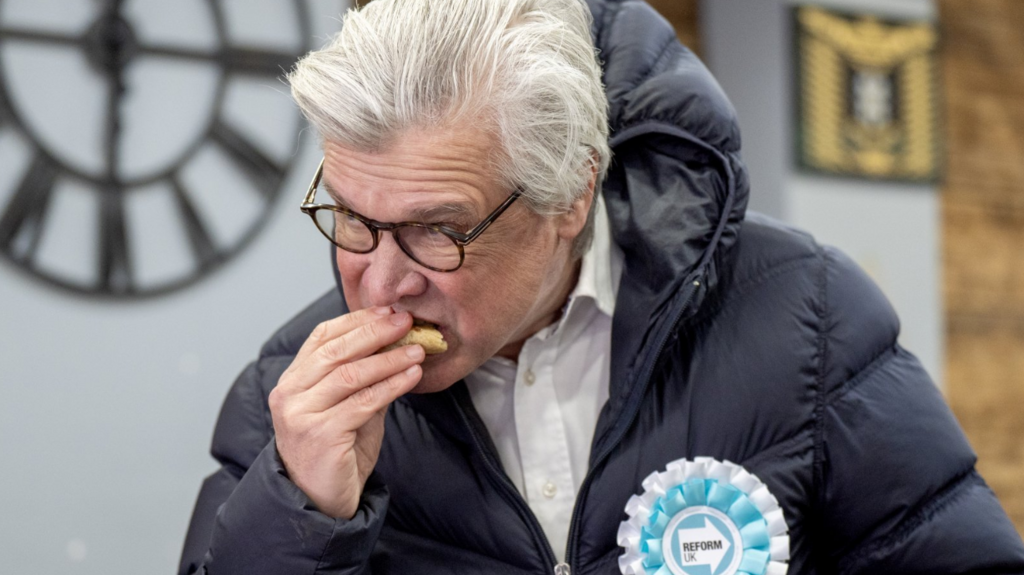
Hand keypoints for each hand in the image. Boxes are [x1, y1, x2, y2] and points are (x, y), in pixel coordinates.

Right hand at [269, 306, 423, 518]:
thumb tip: (397, 345)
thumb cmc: (336, 453)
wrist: (320, 502)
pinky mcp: (321, 434)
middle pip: (336, 350)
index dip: (357, 320)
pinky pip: (363, 402)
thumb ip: (363, 379)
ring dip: (389, 359)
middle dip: (375, 332)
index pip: (322, 336)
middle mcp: (290, 394)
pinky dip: (391, 385)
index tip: (388, 311)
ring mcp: (302, 414)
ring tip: (416, 350)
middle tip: (406, 322)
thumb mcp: (348, 408)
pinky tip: (412, 377)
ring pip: (350, 374)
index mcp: (292, 381)